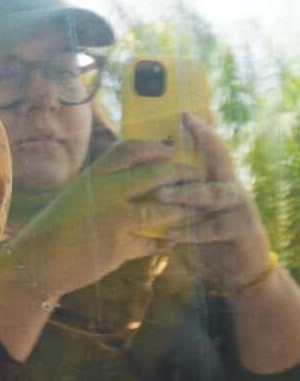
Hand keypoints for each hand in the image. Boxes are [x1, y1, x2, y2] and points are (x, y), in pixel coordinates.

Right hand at [0, 139, 193, 310]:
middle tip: (199, 179)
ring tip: (198, 211)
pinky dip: (165, 242)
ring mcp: (113, 219)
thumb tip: (135, 177)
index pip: (131, 149)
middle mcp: (104, 192)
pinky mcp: (119, 247)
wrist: (36, 262)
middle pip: (157, 174)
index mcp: (93, 176)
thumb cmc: (56, 228)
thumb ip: (105, 186)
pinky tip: (171, 242)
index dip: (157, 148)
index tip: (173, 151)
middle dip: (183, 176)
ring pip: (163, 209)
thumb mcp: (76, 197)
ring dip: (184, 211)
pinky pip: (153, 242)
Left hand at [155, 115, 278, 288]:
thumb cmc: (205, 231)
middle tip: (173, 141)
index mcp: (214, 177)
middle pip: (219, 159)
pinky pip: (215, 228)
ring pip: (214, 194)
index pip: (208, 147)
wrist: (237, 266)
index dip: (200, 130)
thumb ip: (173, 189)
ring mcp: (239, 206)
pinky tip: (170, 234)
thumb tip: (138, 171)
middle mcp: (229, 185)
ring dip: (186, 193)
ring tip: (160, 194)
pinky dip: (192, 231)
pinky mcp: (242, 230)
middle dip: (202, 145)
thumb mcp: (189, 207)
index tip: (183, 114)